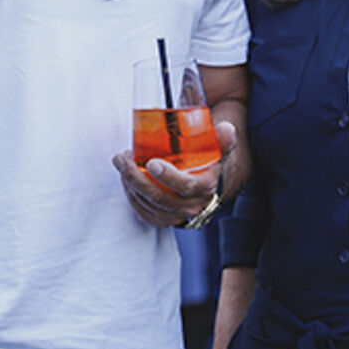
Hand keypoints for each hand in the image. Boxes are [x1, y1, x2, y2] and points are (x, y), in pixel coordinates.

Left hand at [112, 120, 235, 227]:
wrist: (206, 183)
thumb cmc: (208, 162)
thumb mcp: (218, 149)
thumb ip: (223, 139)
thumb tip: (226, 129)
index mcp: (205, 187)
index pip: (186, 186)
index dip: (168, 176)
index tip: (151, 163)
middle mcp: (191, 205)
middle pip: (160, 197)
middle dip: (136, 178)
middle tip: (123, 159)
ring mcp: (176, 214)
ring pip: (148, 204)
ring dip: (130, 183)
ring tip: (122, 162)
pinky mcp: (163, 218)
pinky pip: (143, 211)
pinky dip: (131, 195)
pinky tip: (125, 178)